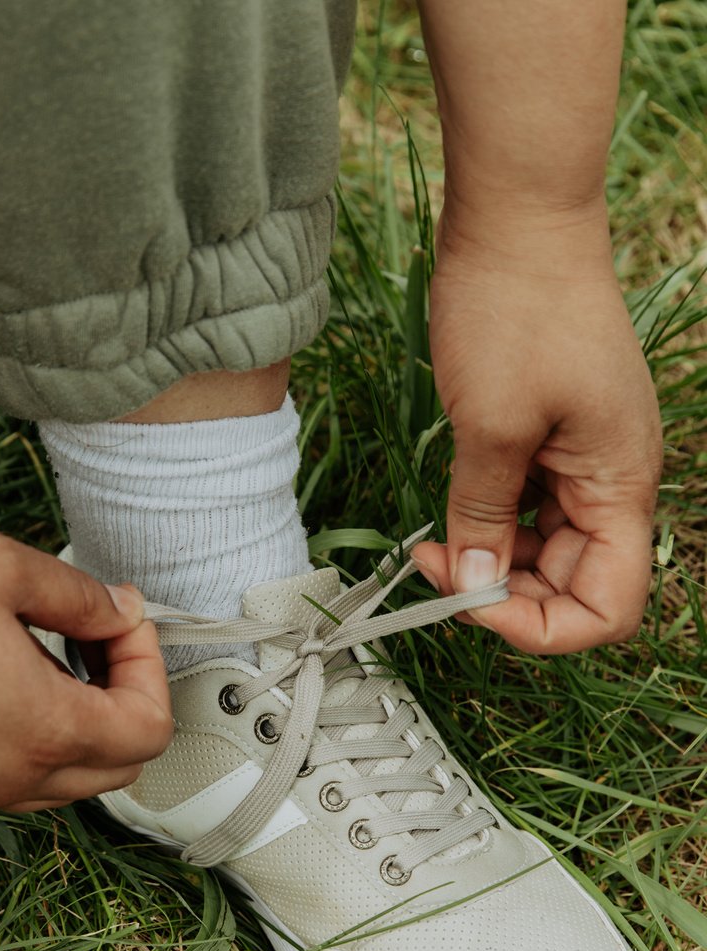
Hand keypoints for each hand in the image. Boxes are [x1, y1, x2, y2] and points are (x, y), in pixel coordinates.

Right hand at [0, 520, 172, 808]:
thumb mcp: (0, 568)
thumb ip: (80, 596)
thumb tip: (119, 611)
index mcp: (44, 730)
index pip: (149, 728)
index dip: (151, 665)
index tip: (122, 620)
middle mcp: (12, 777)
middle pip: (120, 765)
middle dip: (128, 699)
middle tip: (99, 638)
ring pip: (67, 780)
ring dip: (83, 724)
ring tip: (50, 654)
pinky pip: (13, 778)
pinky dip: (34, 739)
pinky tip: (2, 678)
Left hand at [412, 225, 662, 653]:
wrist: (518, 219)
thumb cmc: (517, 307)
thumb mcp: (490, 425)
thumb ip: (481, 515)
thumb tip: (470, 585)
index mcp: (620, 486)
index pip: (607, 607)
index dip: (542, 628)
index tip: (472, 603)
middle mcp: (612, 482)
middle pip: (572, 586)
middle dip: (504, 594)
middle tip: (436, 570)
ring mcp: (583, 462)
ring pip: (544, 552)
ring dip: (490, 561)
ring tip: (433, 543)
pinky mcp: (551, 441)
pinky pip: (526, 510)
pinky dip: (488, 523)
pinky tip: (448, 513)